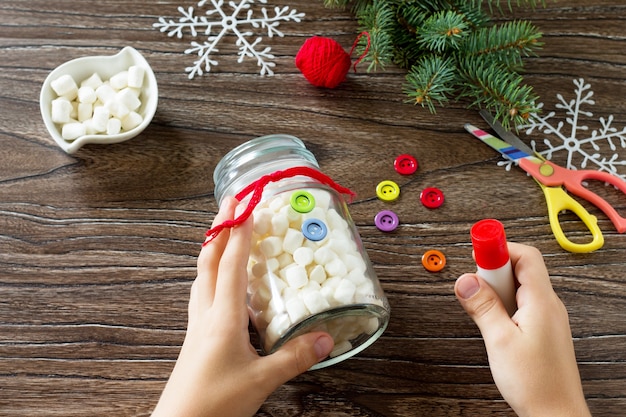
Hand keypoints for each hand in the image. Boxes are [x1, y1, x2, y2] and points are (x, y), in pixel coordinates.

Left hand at [152, 197, 333, 416]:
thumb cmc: (213, 403)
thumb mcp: (261, 381)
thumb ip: (293, 357)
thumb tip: (324, 338)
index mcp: (223, 317)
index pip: (232, 262)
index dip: (240, 230)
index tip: (247, 202)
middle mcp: (206, 312)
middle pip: (209, 258)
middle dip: (220, 225)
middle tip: (232, 200)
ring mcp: (198, 323)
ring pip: (203, 272)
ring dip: (213, 245)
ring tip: (225, 229)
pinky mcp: (197, 334)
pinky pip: (203, 290)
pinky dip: (212, 271)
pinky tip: (220, 278)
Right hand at [455, 243, 590, 416]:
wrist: (555, 414)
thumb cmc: (535, 383)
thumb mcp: (499, 340)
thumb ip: (482, 306)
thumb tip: (465, 280)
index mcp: (542, 302)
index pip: (525, 255)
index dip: (500, 247)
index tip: (476, 248)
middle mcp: (548, 305)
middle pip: (520, 268)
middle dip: (492, 270)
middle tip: (474, 284)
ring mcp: (547, 317)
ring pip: (519, 286)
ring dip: (496, 289)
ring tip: (482, 308)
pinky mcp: (542, 329)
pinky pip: (521, 303)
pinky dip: (503, 304)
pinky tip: (492, 321)